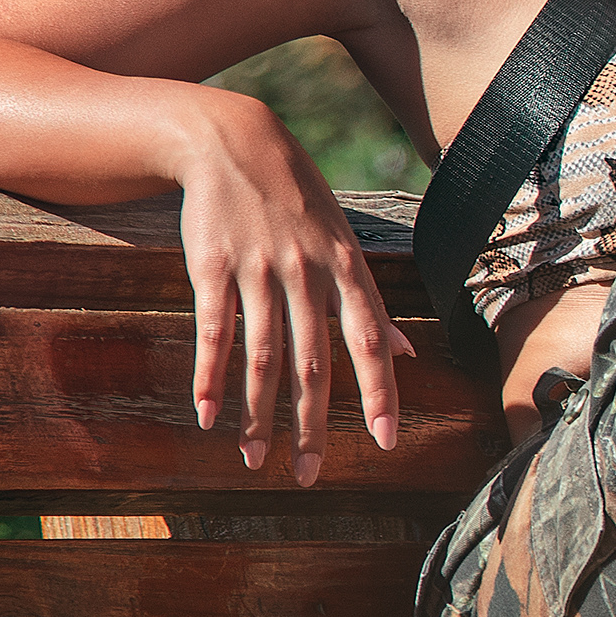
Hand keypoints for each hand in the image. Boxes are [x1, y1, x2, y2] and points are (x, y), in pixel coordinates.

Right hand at [171, 90, 412, 486]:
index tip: (385, 441)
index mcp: (345, 267)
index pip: (370, 340)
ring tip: (255, 458)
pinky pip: (213, 331)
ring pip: (262, 355)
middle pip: (313, 361)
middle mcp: (306, 272)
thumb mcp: (343, 239)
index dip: (379, 392)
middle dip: (312, 424)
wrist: (232, 141)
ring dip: (258, 412)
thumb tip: (408, 354)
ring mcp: (258, 269)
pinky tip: (208, 414)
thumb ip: (370, 302)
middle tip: (310, 475)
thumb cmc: (295, 198)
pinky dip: (210, 375)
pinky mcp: (212, 266)